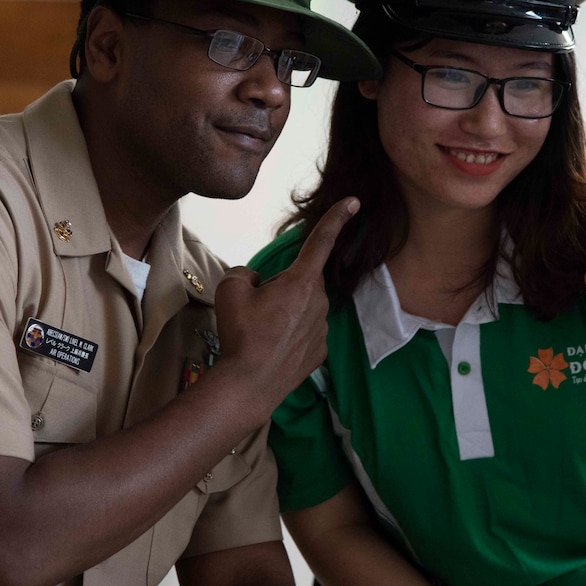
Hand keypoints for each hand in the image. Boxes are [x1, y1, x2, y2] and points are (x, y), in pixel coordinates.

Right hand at [212, 198, 358, 414]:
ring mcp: (323, 328)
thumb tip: (257, 282)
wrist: (249, 384)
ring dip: (286, 312)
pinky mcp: (320, 351)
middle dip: (283, 286)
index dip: (337, 218)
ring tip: (262, 333)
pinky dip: (291, 335)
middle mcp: (319, 302)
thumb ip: (245, 273)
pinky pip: (306, 331)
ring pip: (304, 307)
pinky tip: (274, 348)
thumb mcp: (231, 289)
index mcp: (301, 281)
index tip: (355, 201)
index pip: (321, 241)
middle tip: (257, 308)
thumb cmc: (241, 333)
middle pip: (302, 281)